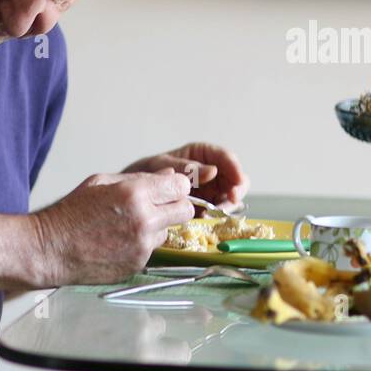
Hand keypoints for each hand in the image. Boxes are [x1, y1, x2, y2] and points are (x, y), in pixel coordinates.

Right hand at [32, 169, 193, 285]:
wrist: (50, 250)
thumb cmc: (70, 214)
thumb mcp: (100, 182)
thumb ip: (138, 178)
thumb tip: (169, 176)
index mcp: (134, 194)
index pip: (181, 187)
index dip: (176, 188)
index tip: (167, 190)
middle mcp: (144, 220)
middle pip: (185, 211)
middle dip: (174, 207)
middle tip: (156, 207)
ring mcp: (142, 246)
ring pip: (169, 232)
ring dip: (156, 227)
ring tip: (127, 226)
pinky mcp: (138, 264)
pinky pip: (152, 250)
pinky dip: (141, 245)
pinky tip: (118, 242)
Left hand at [123, 142, 249, 210]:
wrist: (133, 193)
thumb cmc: (146, 171)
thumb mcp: (162, 165)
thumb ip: (186, 168)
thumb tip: (213, 171)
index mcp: (202, 153)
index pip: (226, 157)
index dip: (235, 169)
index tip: (237, 183)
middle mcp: (210, 170)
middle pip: (235, 179)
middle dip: (234, 190)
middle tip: (227, 203)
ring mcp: (209, 188)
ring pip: (230, 196)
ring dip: (226, 205)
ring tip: (212, 211)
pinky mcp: (205, 205)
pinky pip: (218, 210)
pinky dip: (215, 214)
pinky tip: (204, 217)